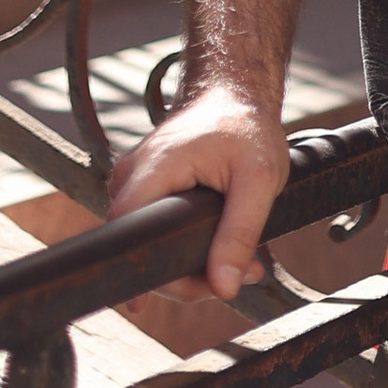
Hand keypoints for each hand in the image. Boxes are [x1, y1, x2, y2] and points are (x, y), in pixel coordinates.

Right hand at [106, 80, 291, 299]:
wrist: (236, 92)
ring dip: (190, 261)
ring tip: (239, 261)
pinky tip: (220, 245)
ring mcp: (136, 180)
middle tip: (234, 277)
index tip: (173, 296)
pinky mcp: (146, 187)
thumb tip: (224, 288)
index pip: (129, 234)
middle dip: (187, 273)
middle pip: (140, 247)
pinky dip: (186, 243)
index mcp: (153, 167)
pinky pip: (155, 229)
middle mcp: (132, 175)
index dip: (149, 273)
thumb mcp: (258, 179)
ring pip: (150, 242)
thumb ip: (240, 234)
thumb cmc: (246, 126)